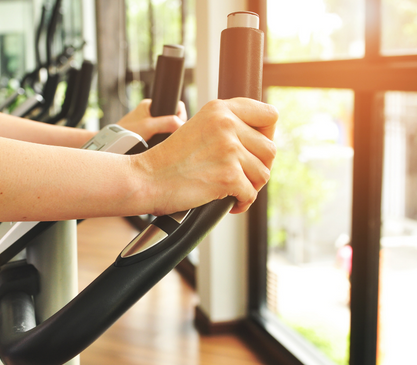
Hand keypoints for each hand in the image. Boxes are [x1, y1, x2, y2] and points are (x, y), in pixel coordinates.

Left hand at [115, 99, 186, 141]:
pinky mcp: (145, 133)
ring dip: (169, 133)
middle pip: (171, 117)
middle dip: (176, 125)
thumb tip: (183, 125)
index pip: (174, 105)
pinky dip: (163, 138)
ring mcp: (147, 123)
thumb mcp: (149, 127)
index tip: (181, 125)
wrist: (111, 144)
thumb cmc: (126, 132)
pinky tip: (164, 143)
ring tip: (171, 140)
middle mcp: (149, 112)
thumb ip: (166, 123)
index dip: (180, 115)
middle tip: (177, 134)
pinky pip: (160, 134)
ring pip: (166, 126)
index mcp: (150, 105)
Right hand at [132, 97, 277, 215]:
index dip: (267, 135)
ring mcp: (228, 149)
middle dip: (258, 168)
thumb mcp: (200, 127)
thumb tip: (263, 141)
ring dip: (250, 186)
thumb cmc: (170, 160)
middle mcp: (226, 124)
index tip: (254, 150)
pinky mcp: (228, 175)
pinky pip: (252, 194)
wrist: (146, 178)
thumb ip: (228, 126)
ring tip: (231, 189)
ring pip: (264, 173)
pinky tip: (227, 202)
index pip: (269, 115)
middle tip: (240, 177)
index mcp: (221, 109)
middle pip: (270, 149)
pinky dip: (241, 203)